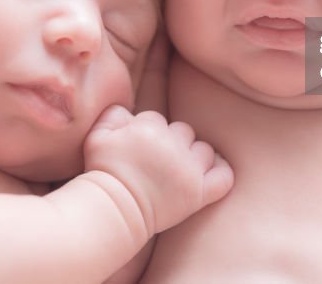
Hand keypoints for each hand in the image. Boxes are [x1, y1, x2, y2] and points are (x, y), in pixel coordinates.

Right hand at [84, 106, 232, 234]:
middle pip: (183, 131)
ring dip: (194, 157)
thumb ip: (114, 114)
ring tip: (179, 170)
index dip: (148, 133)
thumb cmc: (103, 173)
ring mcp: (188, 170)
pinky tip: (210, 174)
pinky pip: (223, 176)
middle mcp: (172, 145)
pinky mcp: (198, 193)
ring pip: (203, 150)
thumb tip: (129, 110)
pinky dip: (221, 173)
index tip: (140, 150)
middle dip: (172, 143)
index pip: (157, 120)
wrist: (112, 210)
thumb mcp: (97, 136)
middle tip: (158, 162)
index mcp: (149, 128)